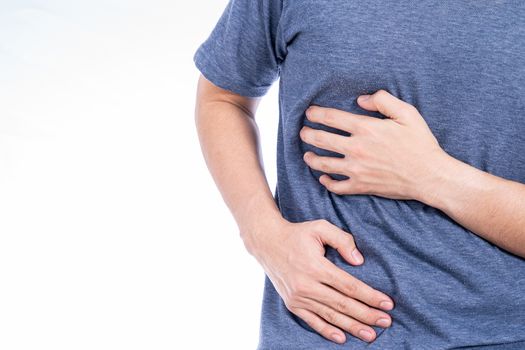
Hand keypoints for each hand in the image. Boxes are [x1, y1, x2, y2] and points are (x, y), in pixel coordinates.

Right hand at [243, 217, 394, 343]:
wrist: (266, 242)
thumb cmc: (297, 234)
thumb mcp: (320, 227)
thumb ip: (342, 240)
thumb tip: (359, 261)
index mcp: (316, 267)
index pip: (349, 286)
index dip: (370, 296)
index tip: (387, 304)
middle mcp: (307, 285)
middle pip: (343, 304)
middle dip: (367, 315)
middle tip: (386, 322)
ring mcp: (298, 297)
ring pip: (330, 316)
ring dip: (352, 326)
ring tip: (370, 335)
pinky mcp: (292, 304)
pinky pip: (312, 321)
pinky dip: (327, 331)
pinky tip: (342, 338)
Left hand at [300, 89, 448, 200]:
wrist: (429, 176)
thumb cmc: (420, 143)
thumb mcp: (407, 113)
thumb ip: (383, 100)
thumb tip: (360, 100)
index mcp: (366, 128)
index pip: (331, 118)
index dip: (316, 114)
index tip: (309, 113)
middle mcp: (356, 149)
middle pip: (322, 139)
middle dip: (308, 134)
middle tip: (302, 132)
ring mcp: (356, 169)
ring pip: (324, 164)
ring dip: (311, 158)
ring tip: (306, 155)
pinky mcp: (361, 186)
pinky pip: (337, 186)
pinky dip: (327, 182)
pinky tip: (322, 177)